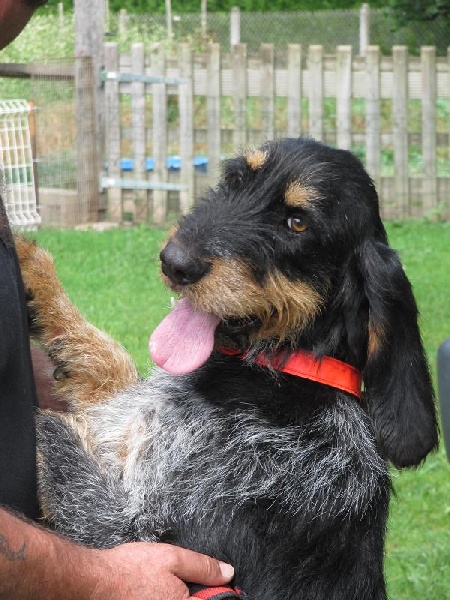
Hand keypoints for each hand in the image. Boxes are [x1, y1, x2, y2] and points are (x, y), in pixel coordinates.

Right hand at [91, 542, 234, 599]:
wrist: (96, 581)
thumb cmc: (131, 569)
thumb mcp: (172, 558)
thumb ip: (202, 566)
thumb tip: (228, 572)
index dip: (220, 592)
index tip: (219, 583)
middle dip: (198, 595)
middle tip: (180, 581)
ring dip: (183, 596)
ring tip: (166, 585)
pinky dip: (169, 597)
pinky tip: (157, 590)